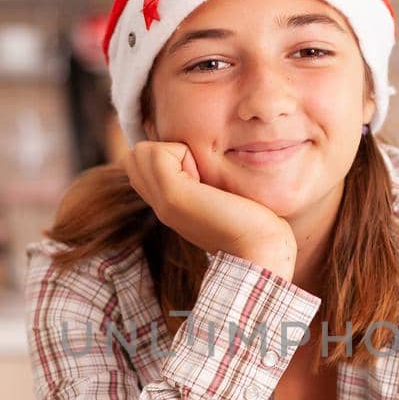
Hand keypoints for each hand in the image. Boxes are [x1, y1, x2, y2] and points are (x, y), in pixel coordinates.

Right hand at [125, 141, 296, 279]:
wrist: (261, 248)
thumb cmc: (253, 220)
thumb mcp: (219, 193)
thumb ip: (200, 177)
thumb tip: (194, 153)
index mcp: (168, 203)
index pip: (142, 161)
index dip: (170, 155)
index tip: (202, 178)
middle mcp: (159, 204)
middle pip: (137, 154)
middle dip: (168, 151)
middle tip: (200, 175)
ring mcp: (161, 203)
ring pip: (142, 151)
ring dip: (175, 152)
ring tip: (202, 179)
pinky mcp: (172, 197)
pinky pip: (158, 151)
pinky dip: (184, 154)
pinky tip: (204, 182)